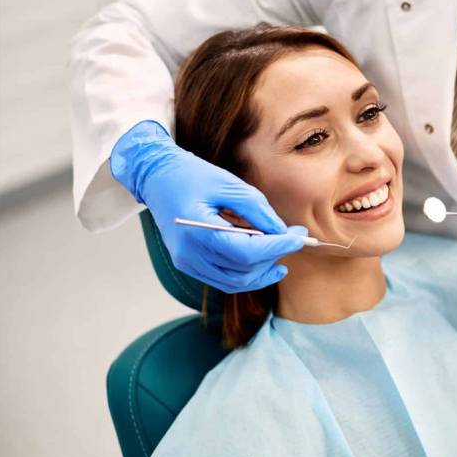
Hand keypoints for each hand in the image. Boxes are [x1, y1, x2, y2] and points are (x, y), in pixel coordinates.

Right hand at [111, 121, 306, 292]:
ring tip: (282, 252)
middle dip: (274, 257)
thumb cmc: (191, 175)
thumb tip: (282, 232)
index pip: (246, 252)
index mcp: (197, 231)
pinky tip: (265, 263)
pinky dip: (247, 275)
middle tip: (294, 238)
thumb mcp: (229, 184)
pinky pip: (223, 279)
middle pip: (243, 270)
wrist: (156, 177)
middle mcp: (190, 254)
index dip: (277, 247)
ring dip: (263, 271)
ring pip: (235, 281)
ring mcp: (187, 262)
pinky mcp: (188, 264)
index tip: (299, 237)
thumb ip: (258, 210)